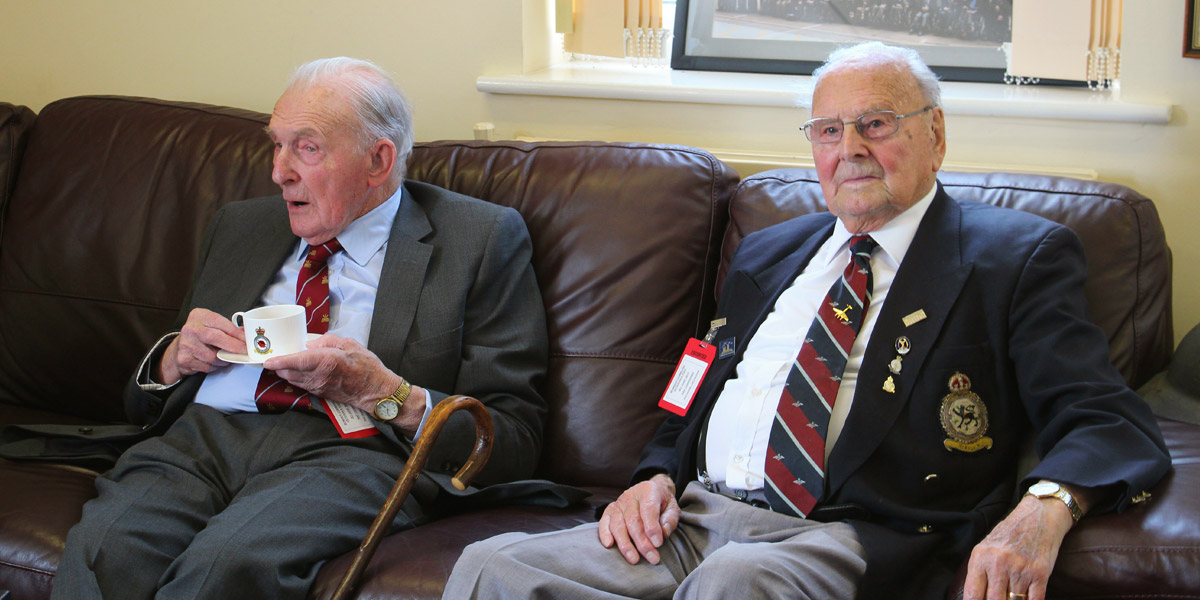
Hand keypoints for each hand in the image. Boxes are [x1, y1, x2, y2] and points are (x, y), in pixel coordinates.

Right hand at [158, 308, 244, 383]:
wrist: (179, 348)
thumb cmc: (200, 335)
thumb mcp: (212, 325)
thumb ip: (227, 328)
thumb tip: (246, 334)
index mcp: (198, 316)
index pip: (220, 322)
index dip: (236, 332)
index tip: (246, 339)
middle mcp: (190, 329)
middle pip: (215, 337)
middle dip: (233, 346)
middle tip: (244, 351)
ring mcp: (186, 345)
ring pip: (212, 356)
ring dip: (224, 359)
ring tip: (227, 357)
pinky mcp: (184, 359)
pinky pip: (207, 366)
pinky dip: (215, 366)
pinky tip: (214, 362)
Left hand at [263, 334, 425, 431]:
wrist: (376, 391)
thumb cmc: (366, 367)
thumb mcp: (349, 344)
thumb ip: (327, 341)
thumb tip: (311, 343)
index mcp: (326, 360)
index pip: (296, 361)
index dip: (279, 360)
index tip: (267, 359)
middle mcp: (318, 376)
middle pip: (288, 372)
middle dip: (278, 364)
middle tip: (274, 354)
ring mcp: (317, 387)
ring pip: (292, 379)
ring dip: (285, 371)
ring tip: (282, 362)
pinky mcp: (319, 393)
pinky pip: (300, 384)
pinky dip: (294, 377)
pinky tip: (296, 370)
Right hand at [597, 473, 680, 564]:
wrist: (651, 492)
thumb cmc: (662, 503)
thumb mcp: (673, 508)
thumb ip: (670, 520)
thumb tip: (663, 534)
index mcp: (648, 490)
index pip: (649, 509)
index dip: (652, 527)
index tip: (658, 544)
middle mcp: (631, 496)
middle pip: (633, 521)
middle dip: (642, 542)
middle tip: (652, 558)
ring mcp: (618, 503)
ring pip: (618, 525)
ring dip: (626, 544)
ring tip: (634, 559)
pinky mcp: (609, 511)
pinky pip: (604, 523)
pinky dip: (605, 534)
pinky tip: (609, 545)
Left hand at [962, 493, 1075, 599]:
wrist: (1039, 517)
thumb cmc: (1010, 535)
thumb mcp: (986, 548)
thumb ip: (979, 572)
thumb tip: (974, 598)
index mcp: (981, 558)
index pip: (973, 595)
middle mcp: (998, 564)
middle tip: (1000, 599)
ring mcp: (1020, 569)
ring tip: (1011, 597)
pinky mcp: (1040, 573)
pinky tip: (1026, 598)